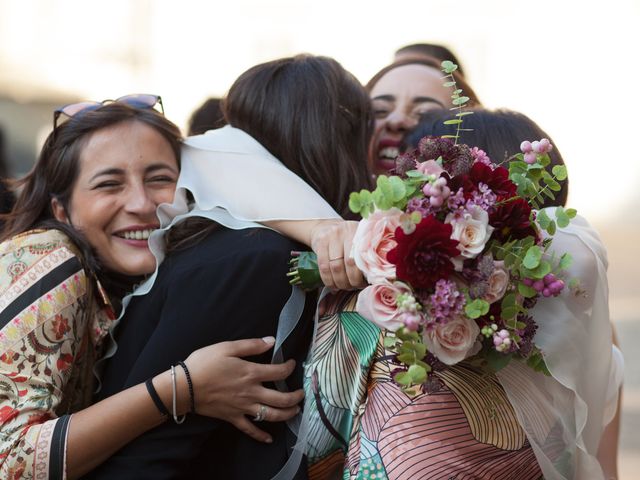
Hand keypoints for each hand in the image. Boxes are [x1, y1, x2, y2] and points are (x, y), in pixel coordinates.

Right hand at [184, 337, 303, 442]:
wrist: (184, 387)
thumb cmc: (204, 363)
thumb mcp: (227, 347)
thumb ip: (251, 345)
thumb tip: (271, 340)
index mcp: (251, 373)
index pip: (279, 372)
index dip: (289, 367)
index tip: (292, 363)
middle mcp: (251, 392)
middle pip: (281, 399)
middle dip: (295, 397)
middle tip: (301, 393)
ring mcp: (243, 407)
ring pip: (271, 415)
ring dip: (286, 414)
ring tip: (295, 411)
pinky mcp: (233, 418)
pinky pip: (250, 429)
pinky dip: (261, 435)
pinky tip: (269, 438)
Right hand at [309, 220, 365, 289]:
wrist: (326, 227)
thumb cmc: (347, 239)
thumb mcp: (359, 241)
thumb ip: (365, 255)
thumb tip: (371, 279)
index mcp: (359, 232)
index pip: (360, 258)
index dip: (361, 275)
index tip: (362, 284)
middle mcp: (345, 231)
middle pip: (348, 263)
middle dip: (350, 281)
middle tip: (352, 287)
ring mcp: (330, 236)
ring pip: (335, 267)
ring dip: (339, 282)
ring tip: (343, 287)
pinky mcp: (320, 242)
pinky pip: (323, 267)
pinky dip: (328, 280)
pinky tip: (332, 285)